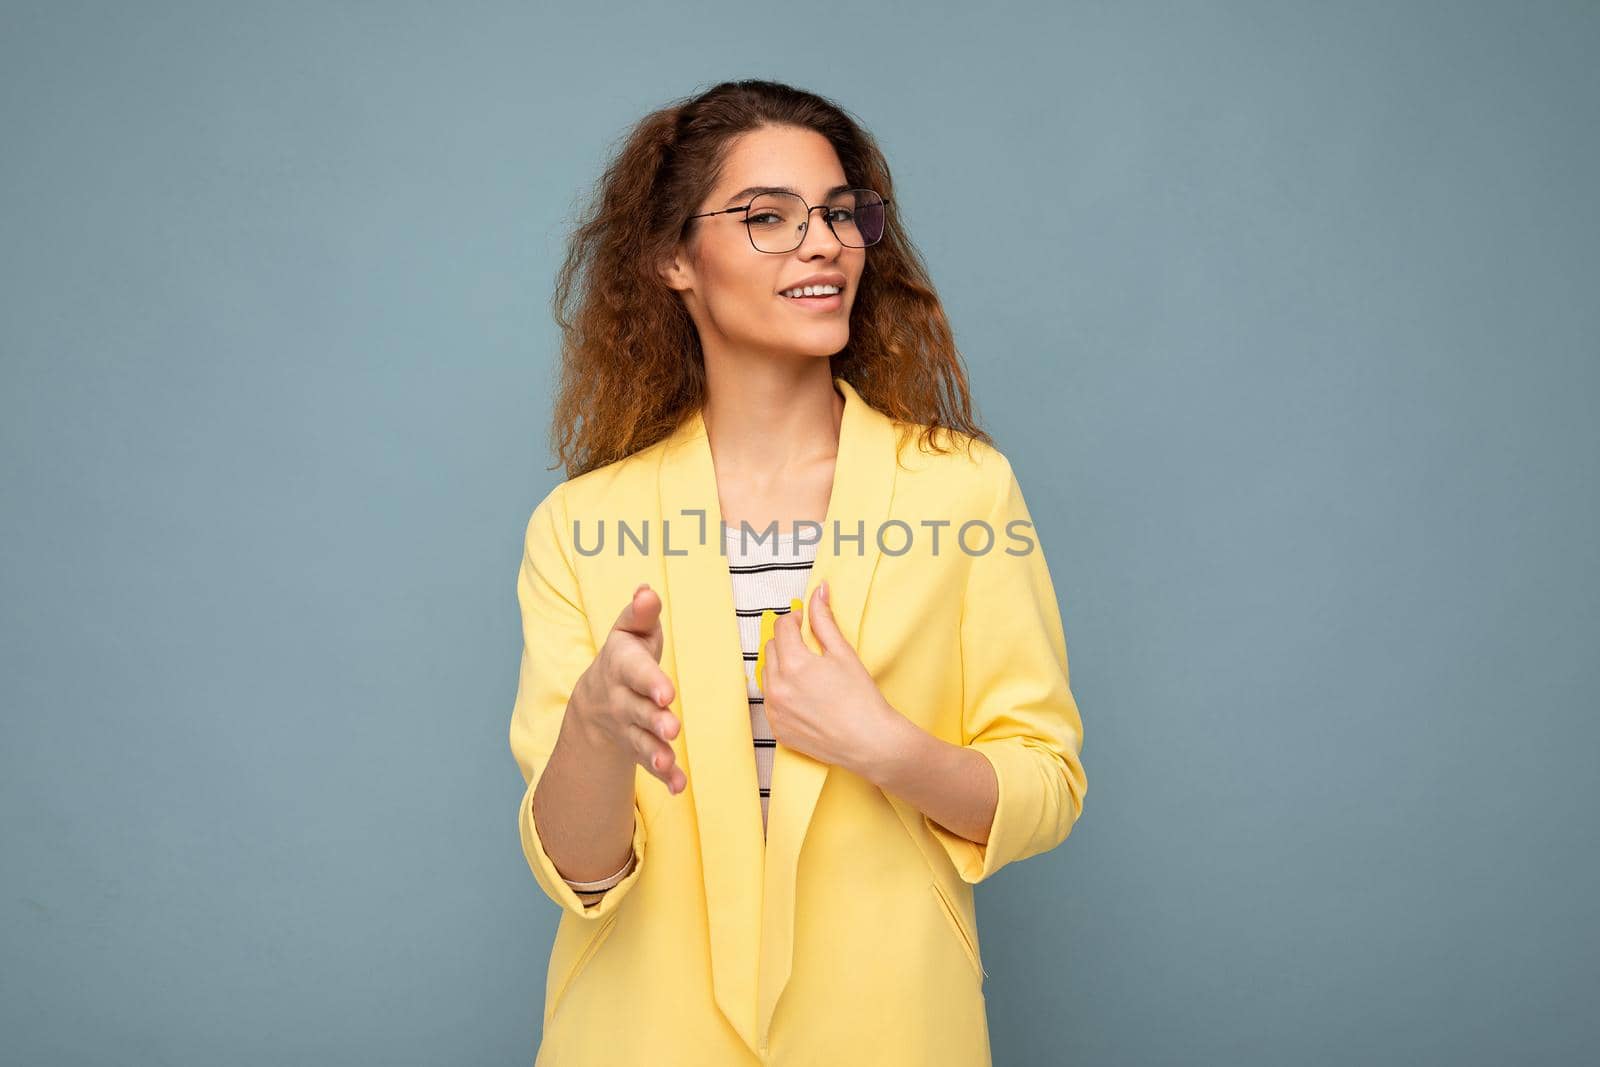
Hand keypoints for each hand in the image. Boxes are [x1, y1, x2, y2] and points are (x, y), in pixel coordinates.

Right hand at [569, 584, 686, 793]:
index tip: (667, 692)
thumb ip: (641, 614)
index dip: (650, 681)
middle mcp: (620, 698)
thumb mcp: (631, 630)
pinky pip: (648, 763)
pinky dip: (664, 776)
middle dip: (654, 720)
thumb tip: (647, 591)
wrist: (596, 699)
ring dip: (655, 752)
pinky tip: (677, 785)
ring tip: (668, 761)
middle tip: (673, 728)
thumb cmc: (627, 655)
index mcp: (622, 664)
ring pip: (640, 740)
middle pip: (637, 710)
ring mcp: (627, 726)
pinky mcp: (637, 747)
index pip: (635, 671)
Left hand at [758, 580, 906, 777]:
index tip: (805, 622)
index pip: (782, 627)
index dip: (795, 619)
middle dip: (786, 641)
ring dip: (781, 666)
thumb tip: (818, 590)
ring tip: (807, 672)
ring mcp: (774, 712)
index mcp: (793, 665)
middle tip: (808, 646)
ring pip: (767, 675)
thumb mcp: (843, 653)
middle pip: (770, 649)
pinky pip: (771, 701)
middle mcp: (777, 689)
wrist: (870, 742)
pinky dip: (782, 692)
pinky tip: (805, 696)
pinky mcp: (778, 730)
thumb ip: (824, 620)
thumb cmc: (861, 698)